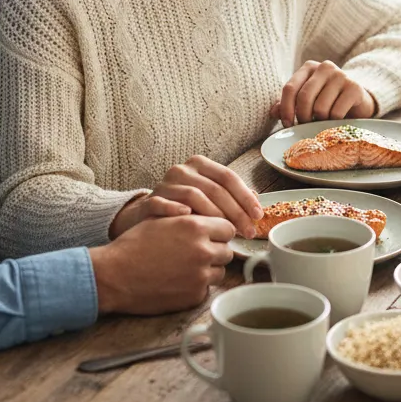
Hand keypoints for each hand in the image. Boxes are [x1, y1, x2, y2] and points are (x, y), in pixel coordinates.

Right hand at [90, 214, 235, 314]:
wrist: (114, 275)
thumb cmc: (134, 245)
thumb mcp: (163, 219)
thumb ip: (191, 216)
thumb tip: (210, 217)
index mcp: (196, 227)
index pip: (228, 228)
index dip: (219, 232)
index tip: (211, 235)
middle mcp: (203, 251)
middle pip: (227, 250)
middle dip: (215, 250)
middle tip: (196, 252)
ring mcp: (200, 276)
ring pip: (220, 271)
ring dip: (209, 269)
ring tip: (186, 266)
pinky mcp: (194, 296)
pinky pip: (206, 289)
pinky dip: (197, 286)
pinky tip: (178, 281)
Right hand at [112, 155, 262, 239]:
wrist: (142, 221)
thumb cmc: (180, 211)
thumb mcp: (205, 197)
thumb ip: (228, 195)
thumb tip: (256, 198)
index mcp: (198, 165)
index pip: (227, 177)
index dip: (245, 196)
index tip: (258, 215)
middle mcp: (181, 170)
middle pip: (215, 188)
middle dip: (236, 212)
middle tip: (249, 232)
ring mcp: (164, 185)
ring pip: (194, 195)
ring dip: (214, 216)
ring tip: (228, 235)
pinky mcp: (149, 201)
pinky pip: (163, 203)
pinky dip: (177, 210)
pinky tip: (190, 220)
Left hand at [271, 60, 375, 126]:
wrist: (358, 101)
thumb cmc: (327, 101)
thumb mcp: (306, 101)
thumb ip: (288, 104)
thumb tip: (273, 112)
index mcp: (309, 67)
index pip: (290, 88)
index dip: (286, 109)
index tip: (287, 124)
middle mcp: (325, 67)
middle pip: (304, 97)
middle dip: (302, 117)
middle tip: (305, 126)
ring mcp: (341, 75)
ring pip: (320, 108)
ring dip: (320, 121)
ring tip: (323, 121)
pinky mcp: (354, 88)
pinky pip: (336, 112)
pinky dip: (333, 121)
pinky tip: (336, 120)